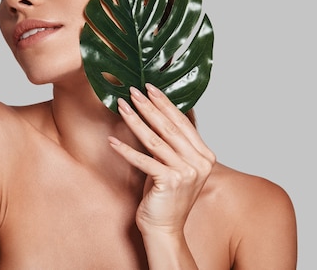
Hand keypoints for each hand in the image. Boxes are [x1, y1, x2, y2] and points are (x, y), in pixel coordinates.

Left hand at [109, 84, 215, 235]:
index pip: (182, 122)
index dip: (165, 103)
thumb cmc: (167, 196)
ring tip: (122, 106)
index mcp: (205, 155)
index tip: (150, 87)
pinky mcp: (169, 182)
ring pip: (154, 140)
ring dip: (135, 121)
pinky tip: (111, 140)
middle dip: (149, 107)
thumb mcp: (175, 165)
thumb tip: (163, 113)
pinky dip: (125, 150)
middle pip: (169, 127)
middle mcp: (200, 162)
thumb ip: (174, 143)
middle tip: (133, 90)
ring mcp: (186, 172)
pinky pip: (143, 160)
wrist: (166, 229)